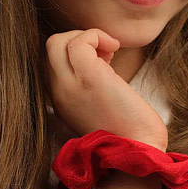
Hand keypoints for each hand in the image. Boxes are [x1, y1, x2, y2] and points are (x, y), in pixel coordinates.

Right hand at [44, 28, 167, 149]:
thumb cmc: (128, 131)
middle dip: (77, 39)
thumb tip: (101, 59)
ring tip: (110, 53)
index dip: (74, 53)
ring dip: (88, 37)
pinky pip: (81, 41)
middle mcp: (58, 93)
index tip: (101, 62)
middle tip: (105, 54)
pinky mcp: (89, 78)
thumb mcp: (97, 107)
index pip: (50, 61)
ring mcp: (69, 86)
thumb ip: (88, 87)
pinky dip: (97, 36)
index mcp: (59, 101)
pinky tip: (115, 48)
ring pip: (58, 41)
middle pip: (50, 47)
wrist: (138, 152)